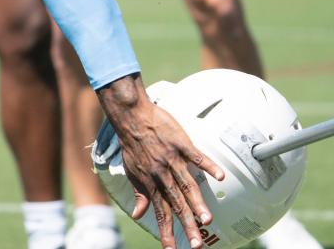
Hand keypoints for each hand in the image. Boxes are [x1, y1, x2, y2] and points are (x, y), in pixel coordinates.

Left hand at [98, 76, 224, 248]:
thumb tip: (138, 215)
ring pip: (187, 184)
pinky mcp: (180, 144)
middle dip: (187, 225)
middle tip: (197, 244)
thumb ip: (139, 194)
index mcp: (151, 183)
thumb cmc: (131, 144)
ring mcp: (172, 159)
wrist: (131, 116)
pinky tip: (220, 176)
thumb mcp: (131, 171)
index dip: (167, 232)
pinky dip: (208, 165)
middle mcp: (162, 174)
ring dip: (197, 203)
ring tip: (206, 220)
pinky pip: (196, 156)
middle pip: (177, 204)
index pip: (160, 213)